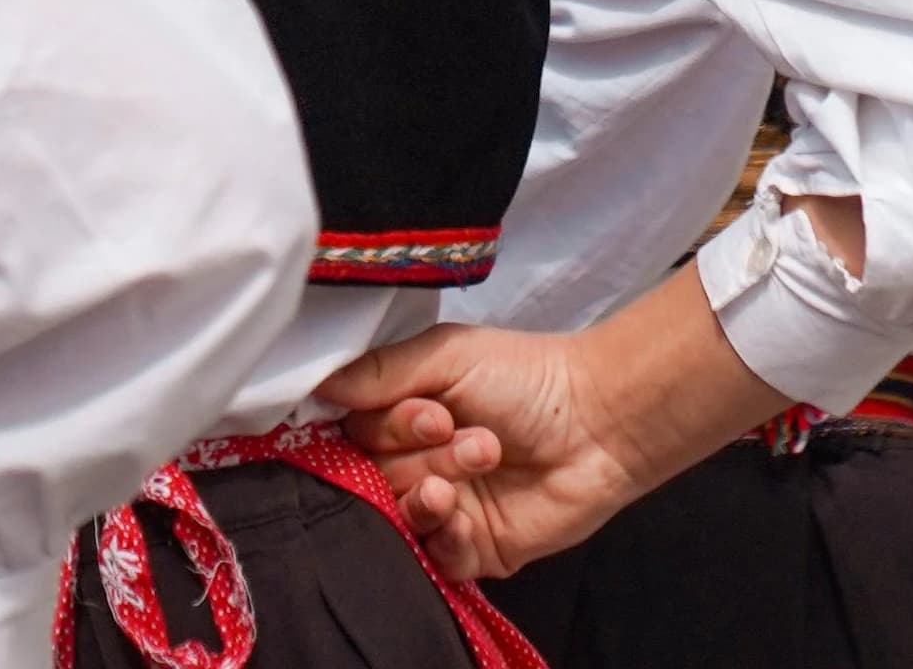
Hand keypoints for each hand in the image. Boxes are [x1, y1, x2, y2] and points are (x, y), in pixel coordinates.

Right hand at [318, 323, 635, 581]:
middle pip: (373, 474)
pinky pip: (431, 557)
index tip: (428, 413)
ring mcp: (443, 508)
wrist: (598, 423)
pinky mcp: (470, 549)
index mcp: (403, 414)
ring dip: (433, 487)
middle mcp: (414, 462)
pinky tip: (463, 513)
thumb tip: (315, 386)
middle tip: (461, 430)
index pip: (352, 434)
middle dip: (418, 453)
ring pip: (399, 514)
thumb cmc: (525, 378)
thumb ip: (379, 372)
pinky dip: (442, 533)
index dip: (382, 428)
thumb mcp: (447, 355)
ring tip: (483, 457)